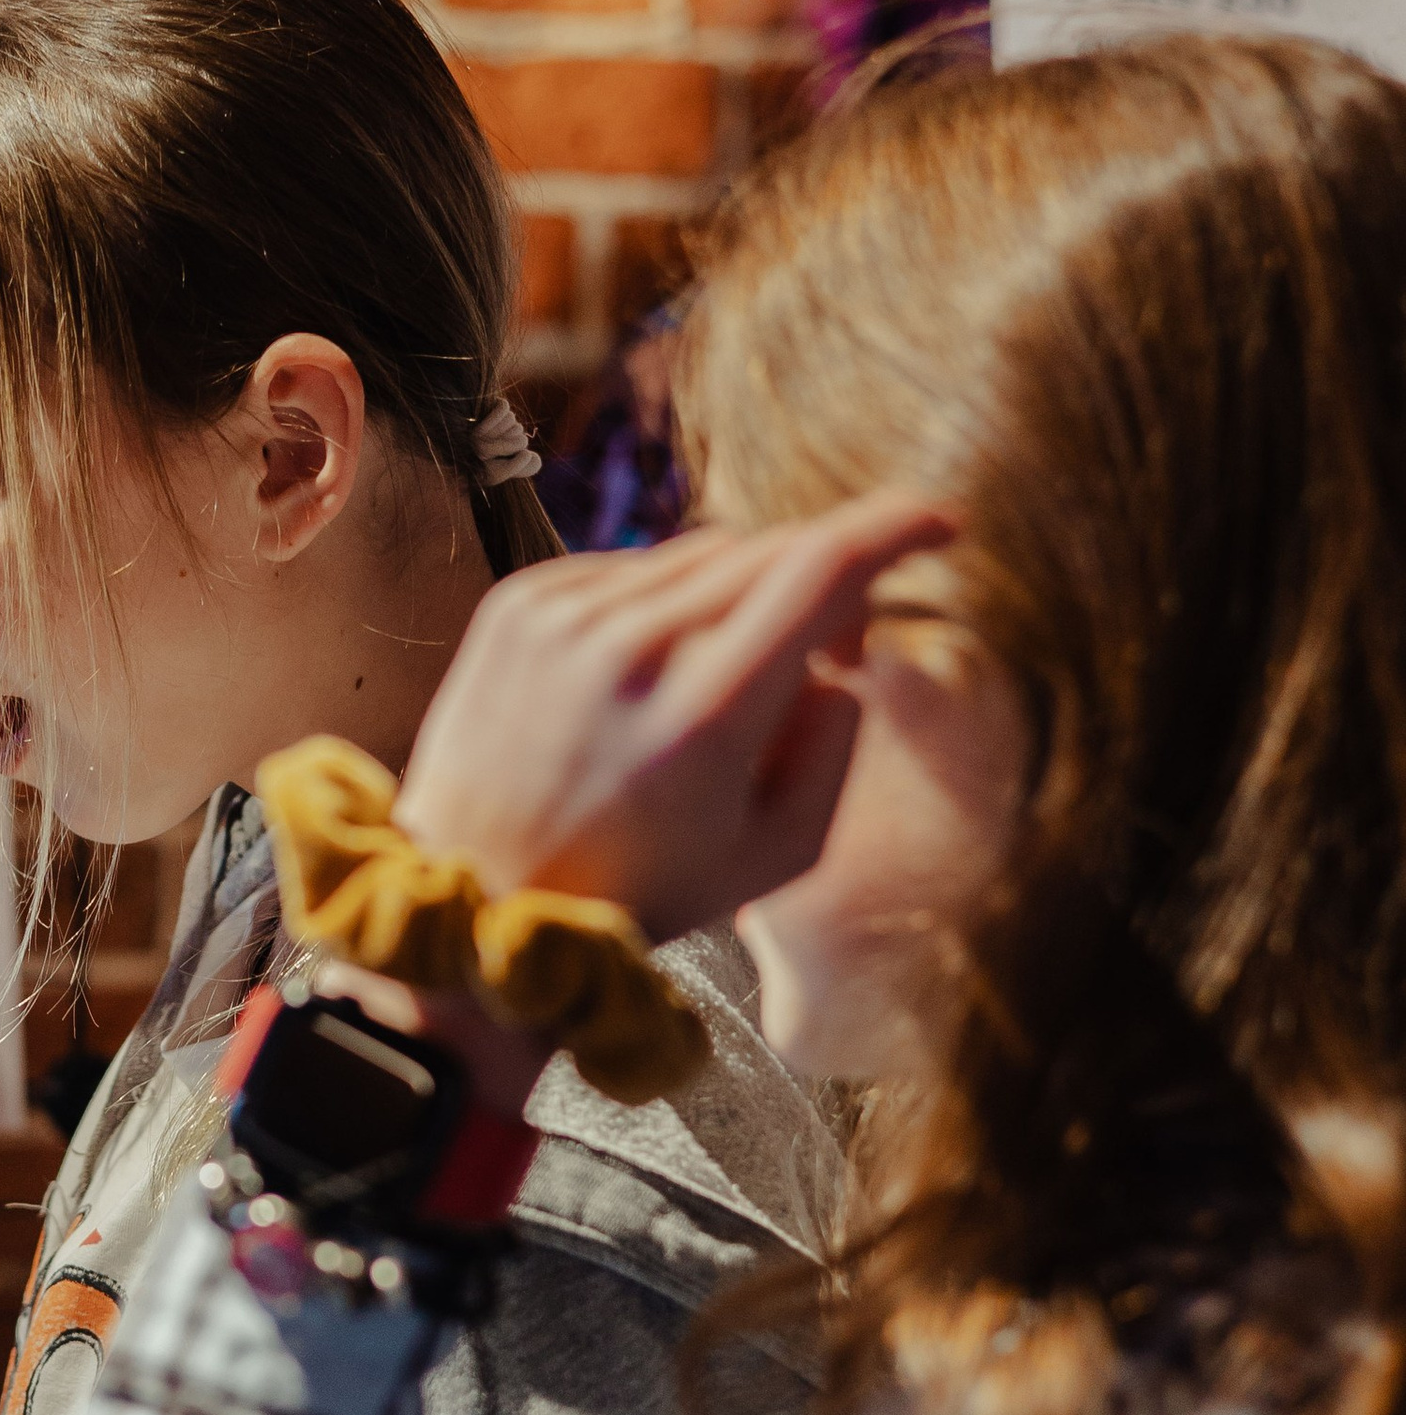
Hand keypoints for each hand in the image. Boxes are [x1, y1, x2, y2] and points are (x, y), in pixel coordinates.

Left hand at [394, 493, 954, 946]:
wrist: (477, 895)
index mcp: (705, 714)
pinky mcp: (521, 602)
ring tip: (720, 683)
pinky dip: (664, 606)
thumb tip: (837, 654)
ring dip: (740, 597)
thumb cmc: (641, 889)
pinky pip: (632, 568)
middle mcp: (630, 649)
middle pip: (771, 552)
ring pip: (702, 554)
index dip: (895, 529)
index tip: (937, 519)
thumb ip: (838, 744)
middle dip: (824, 583)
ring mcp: (565, 616)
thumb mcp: (775, 853)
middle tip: (831, 653)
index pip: (822, 569)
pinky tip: (644, 680)